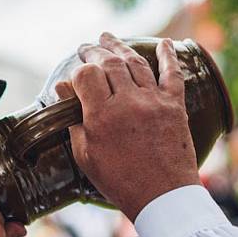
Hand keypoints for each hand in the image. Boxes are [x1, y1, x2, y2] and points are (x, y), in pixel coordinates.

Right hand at [54, 32, 199, 220]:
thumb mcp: (86, 156)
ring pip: (135, 62)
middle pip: (109, 63)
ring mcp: (154, 101)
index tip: (73, 75)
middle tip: (86, 47)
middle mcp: (128, 102)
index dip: (77, 72)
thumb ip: (74, 121)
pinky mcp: (175, 106)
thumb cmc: (120, 181)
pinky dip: (168, 55)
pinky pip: (173, 73)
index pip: (85, 75)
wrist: (162, 197)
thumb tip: (62, 92)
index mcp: (102, 116)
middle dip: (94, 51)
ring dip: (120, 47)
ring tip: (108, 39)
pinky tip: (165, 42)